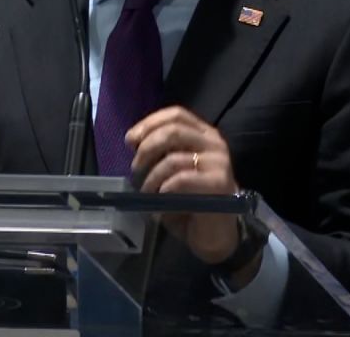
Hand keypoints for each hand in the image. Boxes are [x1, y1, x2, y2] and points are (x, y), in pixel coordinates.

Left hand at [127, 107, 246, 270]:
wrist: (217, 235)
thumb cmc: (191, 202)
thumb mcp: (172, 171)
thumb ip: (160, 153)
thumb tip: (133, 142)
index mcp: (204, 135)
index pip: (176, 115)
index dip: (150, 123)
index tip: (130, 140)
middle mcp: (215, 143)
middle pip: (174, 131)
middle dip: (147, 148)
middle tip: (135, 168)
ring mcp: (219, 163)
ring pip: (174, 159)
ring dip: (152, 177)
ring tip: (146, 192)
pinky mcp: (219, 184)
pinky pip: (181, 180)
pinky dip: (164, 189)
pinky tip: (160, 199)